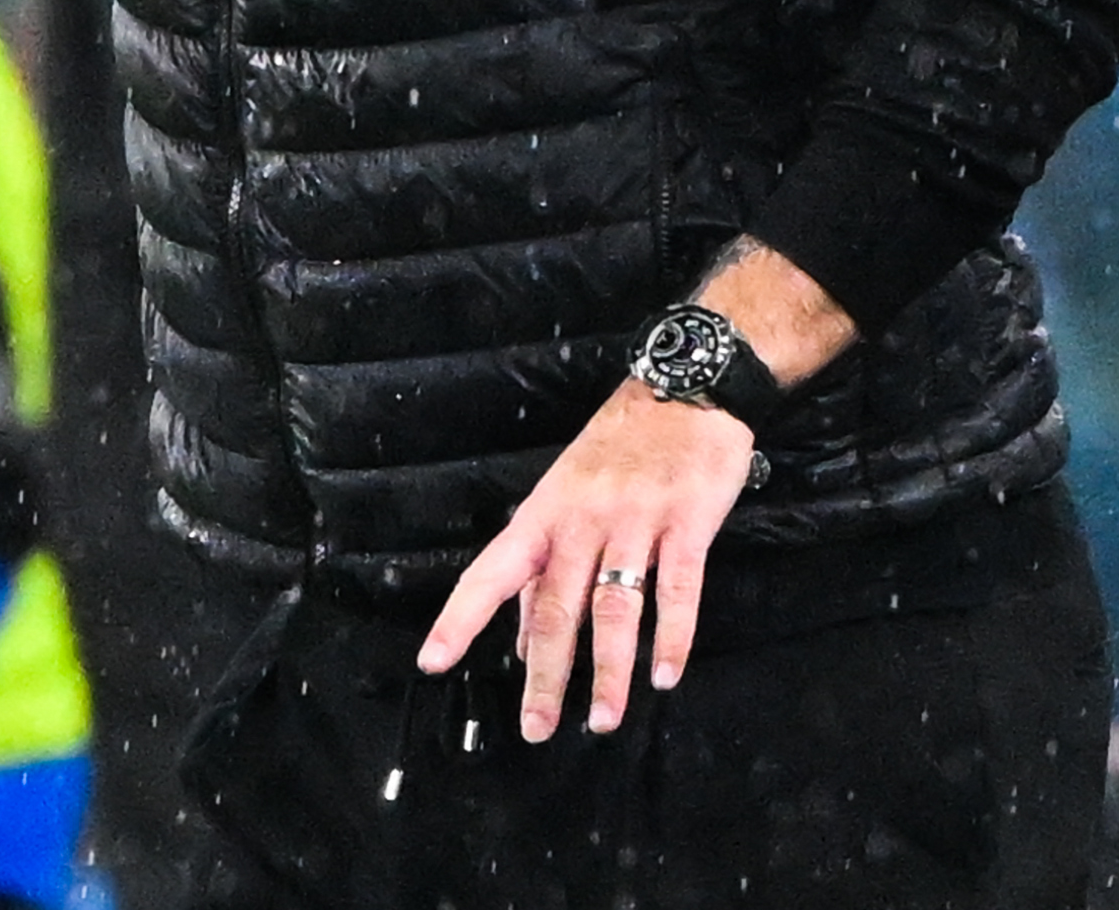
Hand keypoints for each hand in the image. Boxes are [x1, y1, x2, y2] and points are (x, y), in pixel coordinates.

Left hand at [417, 382, 757, 738]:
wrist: (685, 391)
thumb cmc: (619, 449)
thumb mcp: (564, 496)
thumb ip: (542, 567)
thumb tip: (515, 634)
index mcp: (542, 515)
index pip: (490, 573)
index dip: (460, 619)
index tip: (432, 661)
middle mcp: (579, 521)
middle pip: (553, 607)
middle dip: (542, 674)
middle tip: (536, 727)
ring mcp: (634, 522)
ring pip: (612, 607)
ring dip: (606, 671)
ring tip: (601, 720)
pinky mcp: (686, 524)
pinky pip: (677, 589)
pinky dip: (672, 636)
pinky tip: (664, 676)